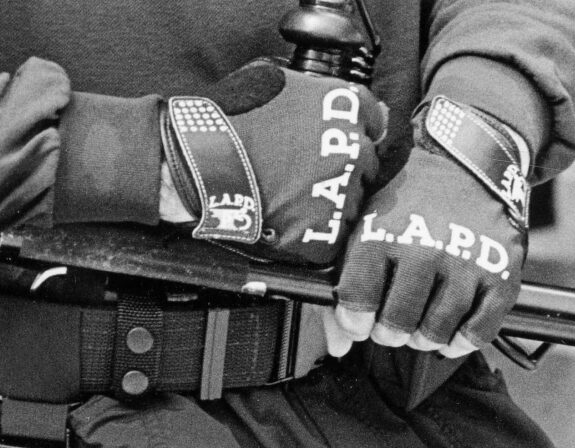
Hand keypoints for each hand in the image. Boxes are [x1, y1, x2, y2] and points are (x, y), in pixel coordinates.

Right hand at [162, 59, 386, 265]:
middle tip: (301, 174)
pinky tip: (287, 219)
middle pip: (365, 166)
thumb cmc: (231, 121)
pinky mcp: (323, 231)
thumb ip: (325, 95)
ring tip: (290, 198)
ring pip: (352, 204)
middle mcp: (351, 148)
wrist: (199, 165)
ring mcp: (340, 192)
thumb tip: (368, 109)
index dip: (350, 136)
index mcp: (344, 107)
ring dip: (329, 203)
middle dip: (341, 171)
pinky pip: (332, 237)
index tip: (330, 146)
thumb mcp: (280, 83)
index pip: (375, 124)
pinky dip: (313, 234)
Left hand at [324, 144, 526, 358]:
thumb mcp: (366, 225)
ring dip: (424, 338)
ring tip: (420, 327)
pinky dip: (462, 341)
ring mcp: (467, 263)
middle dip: (389, 333)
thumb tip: (340, 345)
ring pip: (437, 332)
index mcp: (382, 235)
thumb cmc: (408, 200)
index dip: (355, 321)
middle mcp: (425, 250)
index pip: (358, 301)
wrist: (468, 160)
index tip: (360, 321)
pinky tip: (451, 334)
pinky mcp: (502, 273)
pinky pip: (480, 330)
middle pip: (398, 324)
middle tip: (392, 325)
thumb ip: (347, 283)